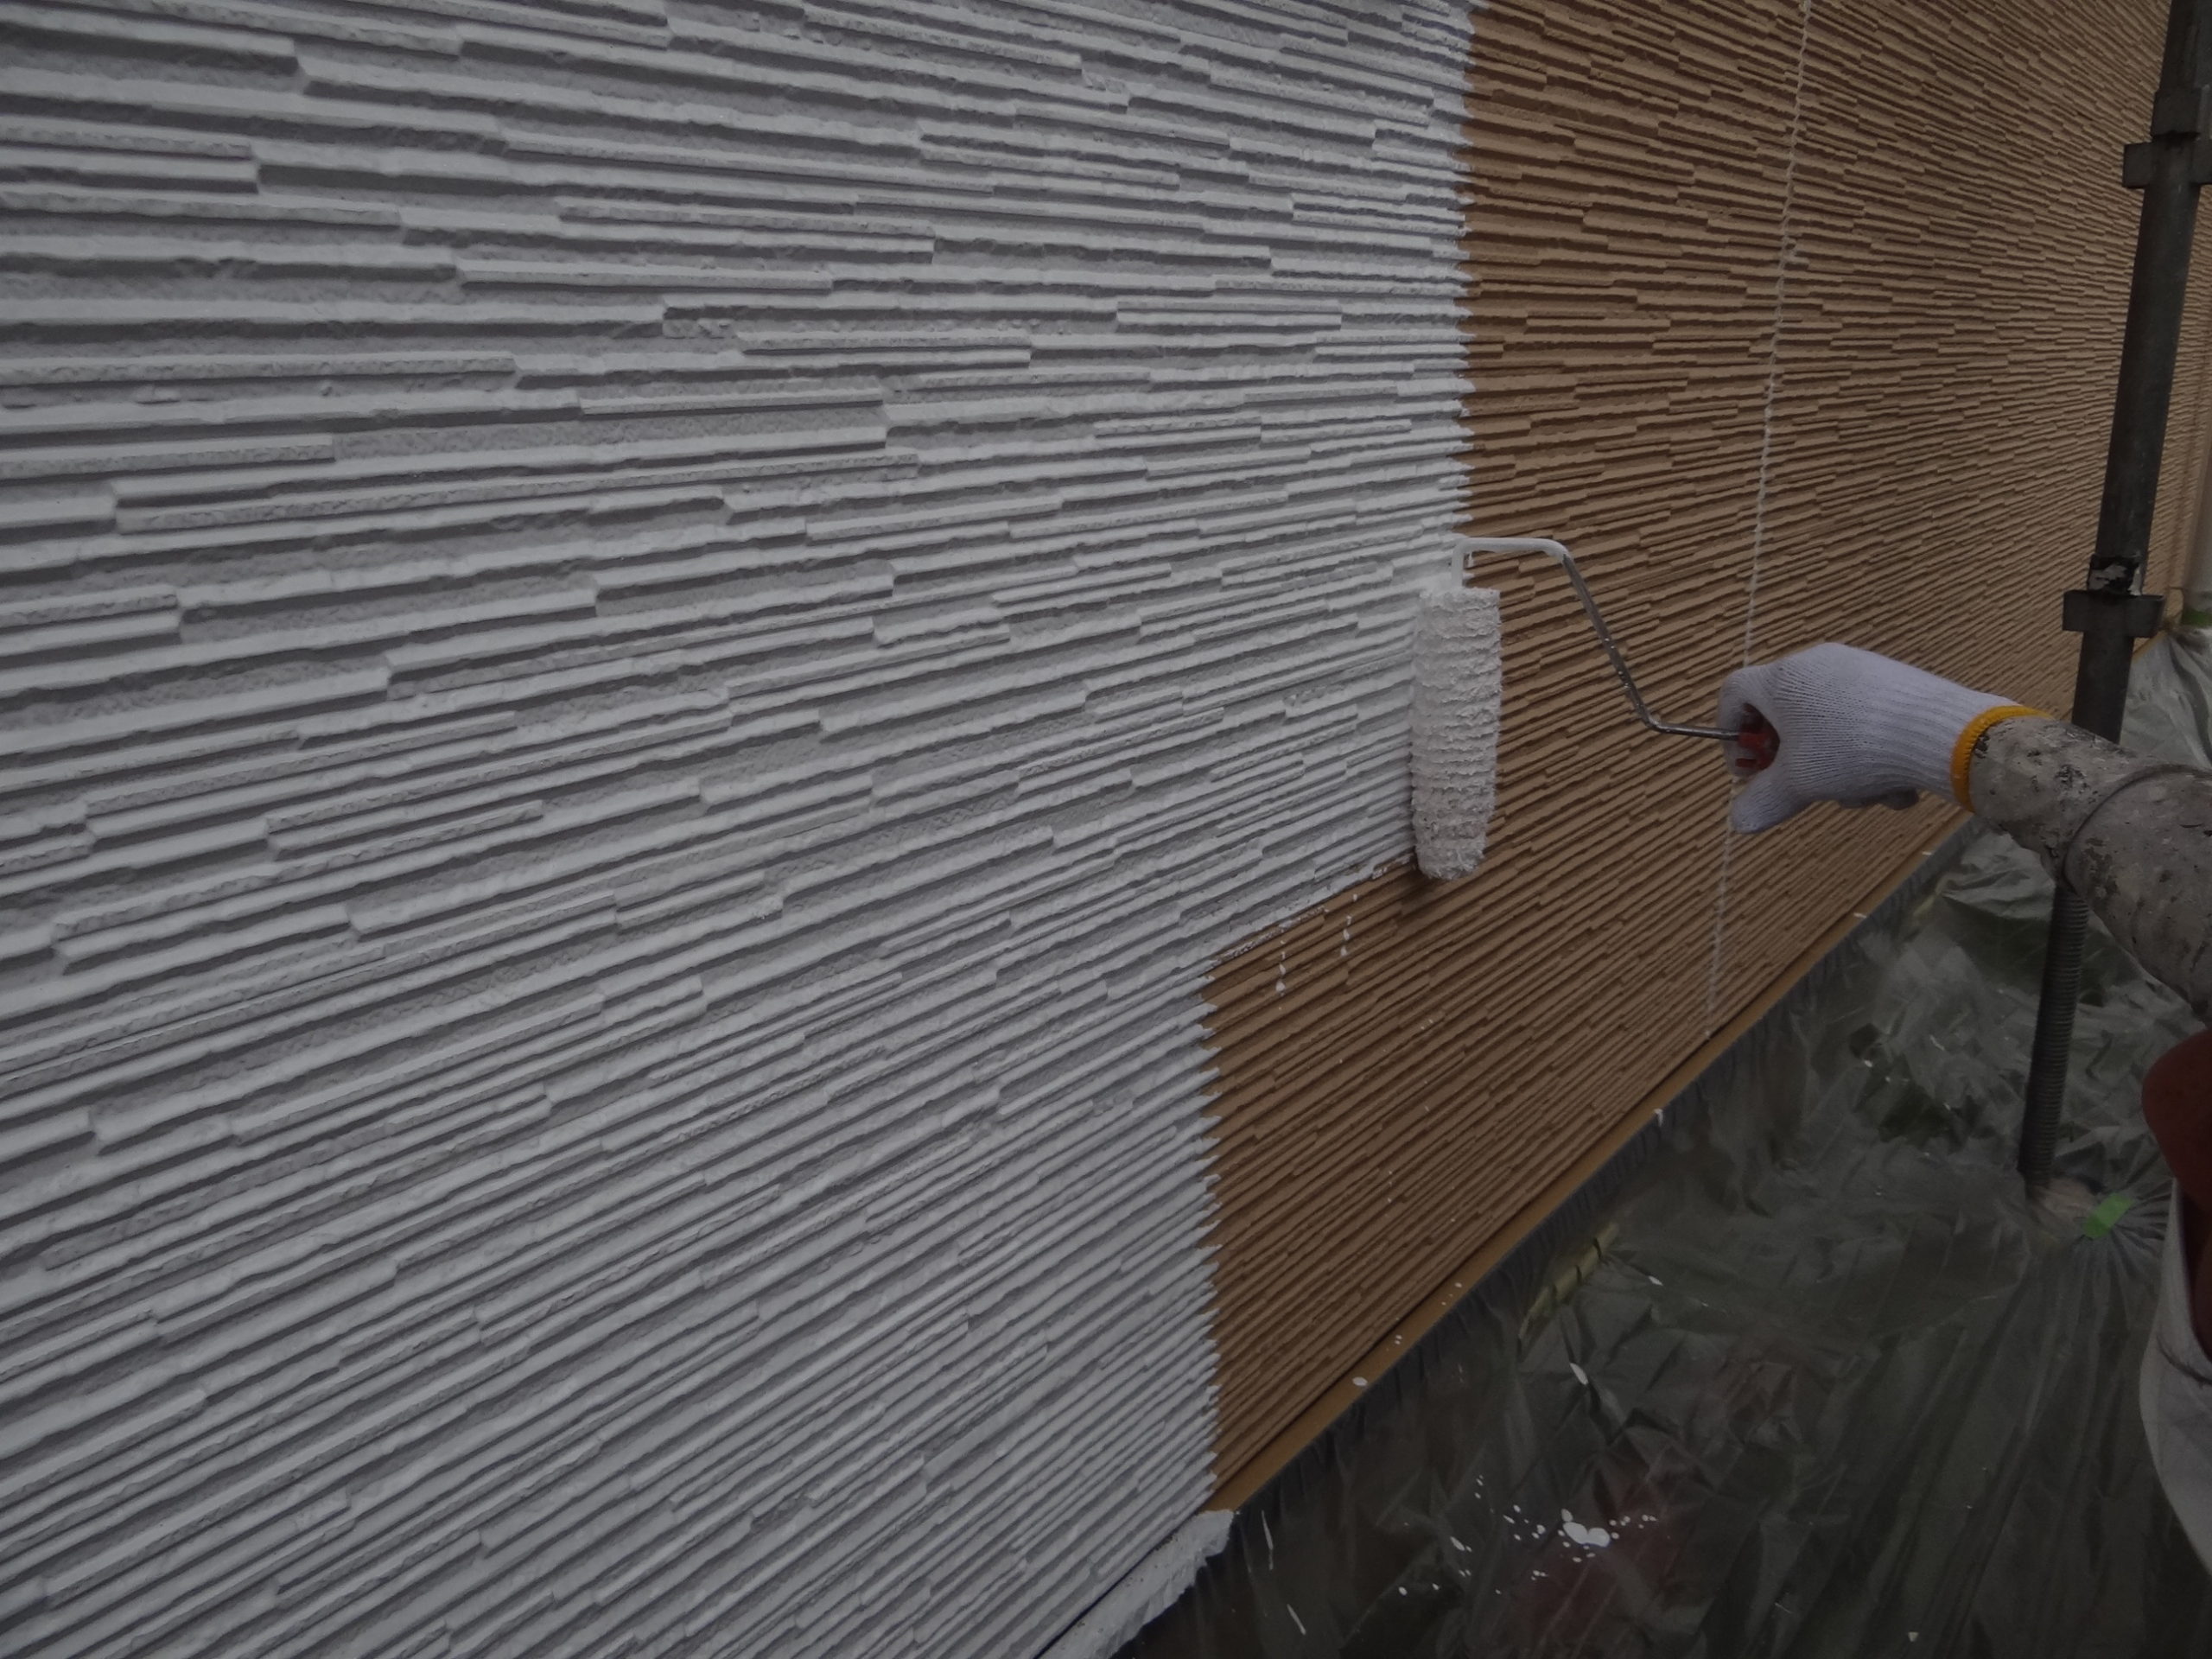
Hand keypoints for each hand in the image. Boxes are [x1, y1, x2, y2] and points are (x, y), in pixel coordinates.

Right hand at [1717, 644, 2019, 833]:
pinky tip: (1893, 783)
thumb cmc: (1850, 750)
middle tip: (1806, 787)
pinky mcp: (1892, 680)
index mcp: (1781, 679)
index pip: (1733, 694)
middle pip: (1785, 717)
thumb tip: (1740, 820)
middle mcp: (1815, 664)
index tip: (1749, 770)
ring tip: (1863, 793)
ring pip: (1829, 727)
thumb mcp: (1798, 784)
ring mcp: (1857, 669)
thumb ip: (1763, 801)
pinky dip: (1870, 755)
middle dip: (1796, 761)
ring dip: (1839, 769)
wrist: (1936, 732)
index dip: (1731, 735)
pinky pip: (1864, 721)